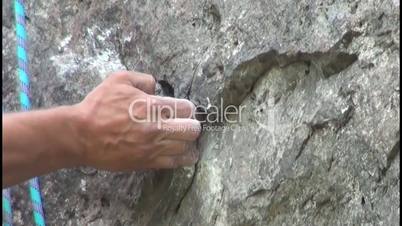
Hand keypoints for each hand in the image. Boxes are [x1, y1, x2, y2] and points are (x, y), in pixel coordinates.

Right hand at [74, 71, 200, 170]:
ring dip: (187, 142)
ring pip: (187, 148)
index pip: (188, 108)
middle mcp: (158, 128)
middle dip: (192, 124)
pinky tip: (182, 154)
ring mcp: (153, 148)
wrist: (81, 135)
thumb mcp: (119, 79)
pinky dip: (182, 158)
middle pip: (193, 129)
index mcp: (153, 106)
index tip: (182, 109)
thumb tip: (156, 87)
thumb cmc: (98, 106)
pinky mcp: (147, 162)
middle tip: (185, 123)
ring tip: (183, 139)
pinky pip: (174, 163)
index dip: (187, 108)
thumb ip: (143, 79)